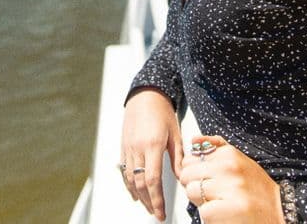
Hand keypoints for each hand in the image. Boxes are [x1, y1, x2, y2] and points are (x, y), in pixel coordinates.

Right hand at [120, 88, 182, 221]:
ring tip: (149, 207)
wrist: (145, 95)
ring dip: (139, 196)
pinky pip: (124, 170)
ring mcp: (128, 148)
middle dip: (149, 202)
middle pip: (140, 183)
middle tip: (156, 214)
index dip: (156, 199)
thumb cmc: (162, 112)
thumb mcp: (175, 133)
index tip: (161, 213)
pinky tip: (135, 194)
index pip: (152, 180)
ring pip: (130, 179)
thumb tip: (183, 179)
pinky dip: (129, 185)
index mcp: (153, 145)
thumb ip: (178, 158)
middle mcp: (137, 148)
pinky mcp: (123, 147)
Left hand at [179, 134, 284, 223]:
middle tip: (213, 194)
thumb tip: (193, 139)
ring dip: (202, 202)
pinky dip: (212, 217)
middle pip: (187, 175)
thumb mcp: (241, 161)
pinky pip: (204, 212)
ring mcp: (230, 188)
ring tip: (220, 204)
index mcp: (229, 154)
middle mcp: (229, 167)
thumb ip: (217, 147)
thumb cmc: (257, 190)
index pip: (190, 159)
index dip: (196, 173)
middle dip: (195, 186)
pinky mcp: (230, 210)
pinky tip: (226, 215)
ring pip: (192, 192)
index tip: (209, 180)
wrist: (280, 214)